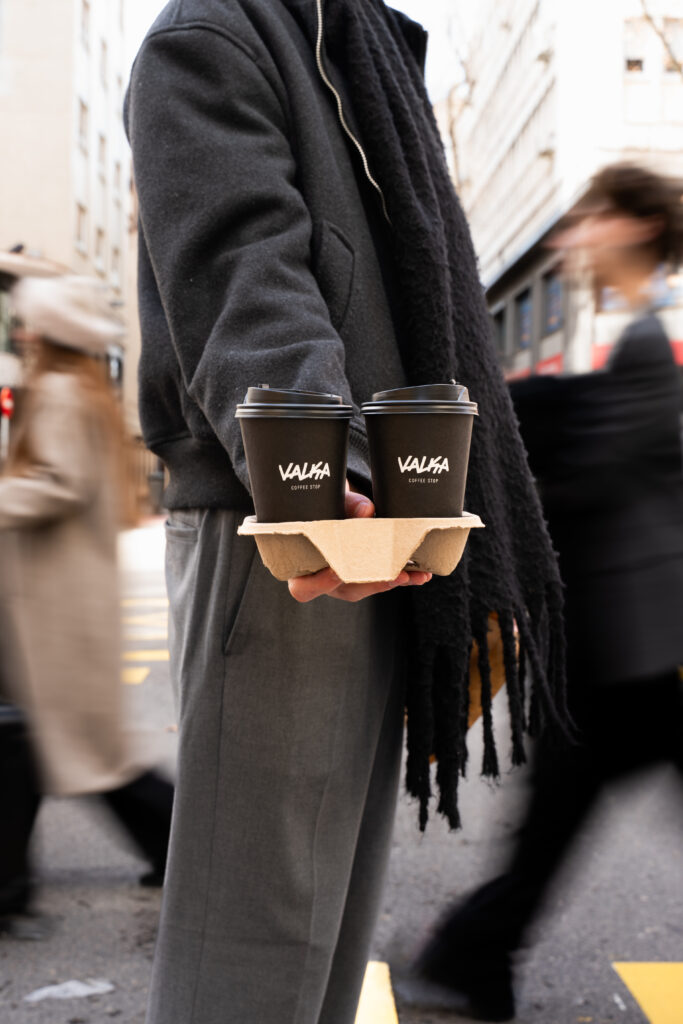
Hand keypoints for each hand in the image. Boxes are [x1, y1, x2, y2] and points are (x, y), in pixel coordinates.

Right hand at [288, 483, 431, 602]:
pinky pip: (383, 582)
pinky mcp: (364, 580)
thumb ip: (346, 504)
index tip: (336, 571)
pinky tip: (420, 574)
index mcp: (301, 567)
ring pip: (367, 589)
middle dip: (372, 583)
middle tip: (393, 575)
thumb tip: (367, 509)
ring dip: (392, 581)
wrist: (333, 509)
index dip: (319, 584)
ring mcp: (344, 583)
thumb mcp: (330, 503)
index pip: (303, 588)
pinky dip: (402, 577)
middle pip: (344, 591)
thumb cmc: (324, 509)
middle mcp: (322, 580)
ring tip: (414, 574)